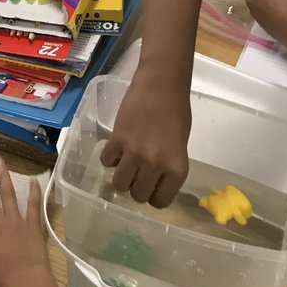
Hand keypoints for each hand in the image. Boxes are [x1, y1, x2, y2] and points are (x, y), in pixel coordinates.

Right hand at [100, 66, 190, 206]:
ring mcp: (134, 153)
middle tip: (136, 174)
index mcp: (176, 169)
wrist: (161, 84)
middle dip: (135, 188)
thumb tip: (153, 178)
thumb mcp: (180, 145)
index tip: (150, 187)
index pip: (160, 202)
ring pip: (119, 183)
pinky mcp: (117, 138)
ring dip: (121, 176)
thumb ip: (168, 165)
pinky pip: (106, 160)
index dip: (153, 196)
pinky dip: (109, 157)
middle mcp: (155, 166)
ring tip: (123, 164)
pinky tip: (115, 148)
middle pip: (138, 195)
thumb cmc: (177, 111)